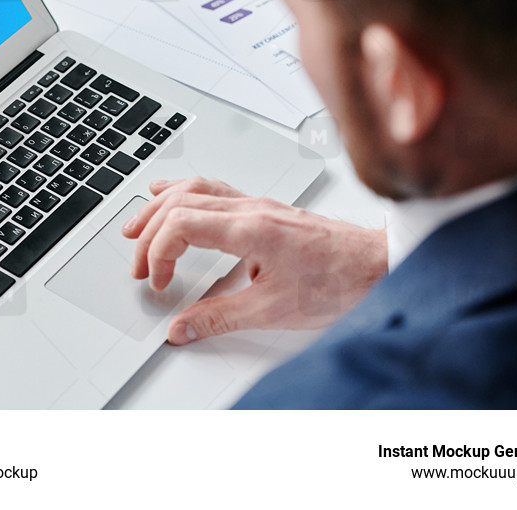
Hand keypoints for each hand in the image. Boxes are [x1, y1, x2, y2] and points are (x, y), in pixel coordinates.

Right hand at [122, 178, 386, 344]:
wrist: (379, 265)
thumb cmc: (339, 281)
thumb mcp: (274, 310)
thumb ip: (220, 318)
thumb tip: (181, 328)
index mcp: (249, 228)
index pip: (181, 224)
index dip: (158, 253)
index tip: (158, 282)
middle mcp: (250, 207)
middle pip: (180, 202)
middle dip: (149, 231)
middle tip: (137, 264)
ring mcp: (257, 203)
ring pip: (195, 188)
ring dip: (161, 206)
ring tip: (137, 224)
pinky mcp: (265, 208)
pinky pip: (214, 188)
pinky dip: (185, 193)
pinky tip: (176, 195)